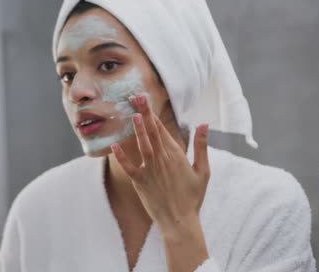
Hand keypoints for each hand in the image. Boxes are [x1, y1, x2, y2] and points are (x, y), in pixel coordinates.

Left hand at [110, 93, 210, 232]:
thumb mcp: (203, 171)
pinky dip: (122, 157)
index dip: (153, 113)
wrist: (179, 222)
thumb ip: (201, 146)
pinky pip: (129, 167)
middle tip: (136, 96)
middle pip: (153, 132)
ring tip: (133, 114)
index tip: (145, 99)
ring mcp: (151, 170)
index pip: (163, 130)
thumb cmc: (192, 197)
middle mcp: (163, 160)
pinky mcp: (141, 182)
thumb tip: (204, 124)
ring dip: (139, 129)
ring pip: (144, 145)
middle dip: (145, 113)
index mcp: (177, 155)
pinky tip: (115, 146)